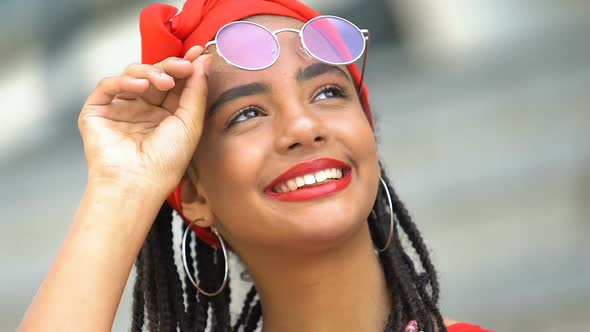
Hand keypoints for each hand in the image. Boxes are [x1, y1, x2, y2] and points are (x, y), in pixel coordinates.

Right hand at [78, 46, 210, 195]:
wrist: (138, 183)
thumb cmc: (167, 162)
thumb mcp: (191, 123)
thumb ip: (197, 90)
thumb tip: (205, 61)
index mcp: (167, 115)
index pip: (176, 83)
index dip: (186, 66)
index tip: (199, 53)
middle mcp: (144, 110)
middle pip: (156, 75)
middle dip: (171, 66)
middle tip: (184, 65)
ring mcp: (121, 109)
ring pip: (133, 76)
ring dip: (150, 73)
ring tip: (164, 81)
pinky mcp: (98, 111)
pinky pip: (109, 86)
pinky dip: (124, 81)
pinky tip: (140, 87)